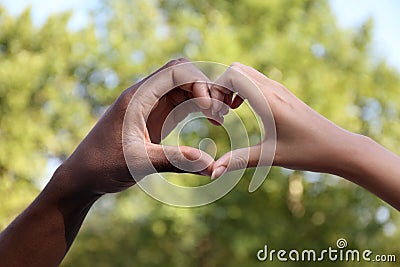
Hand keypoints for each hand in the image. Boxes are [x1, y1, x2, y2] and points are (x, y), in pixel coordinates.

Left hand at [62, 58, 218, 194]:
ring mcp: (151, 106)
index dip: (198, 83)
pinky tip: (213, 120)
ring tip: (222, 115)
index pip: (174, 71)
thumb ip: (176, 162)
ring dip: (205, 96)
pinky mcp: (156, 117)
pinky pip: (182, 102)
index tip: (211, 108)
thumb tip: (212, 167)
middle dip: (206, 86)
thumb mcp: (140, 163)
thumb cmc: (103, 166)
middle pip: (183, 74)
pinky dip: (200, 107)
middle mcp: (145, 96)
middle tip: (223, 110)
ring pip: (185, 87)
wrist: (84, 175)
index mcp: (138, 98)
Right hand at [210, 62, 355, 176]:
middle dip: (221, 86)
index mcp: (268, 99)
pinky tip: (242, 110)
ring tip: (228, 112)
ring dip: (232, 88)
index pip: (233, 74)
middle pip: (236, 69)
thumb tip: (214, 172)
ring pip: (246, 73)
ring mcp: (279, 89)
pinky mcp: (283, 94)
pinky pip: (255, 81)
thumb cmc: (308, 152)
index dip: (217, 90)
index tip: (217, 114)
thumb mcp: (270, 156)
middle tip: (220, 112)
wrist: (338, 147)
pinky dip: (242, 90)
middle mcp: (273, 88)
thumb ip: (239, 160)